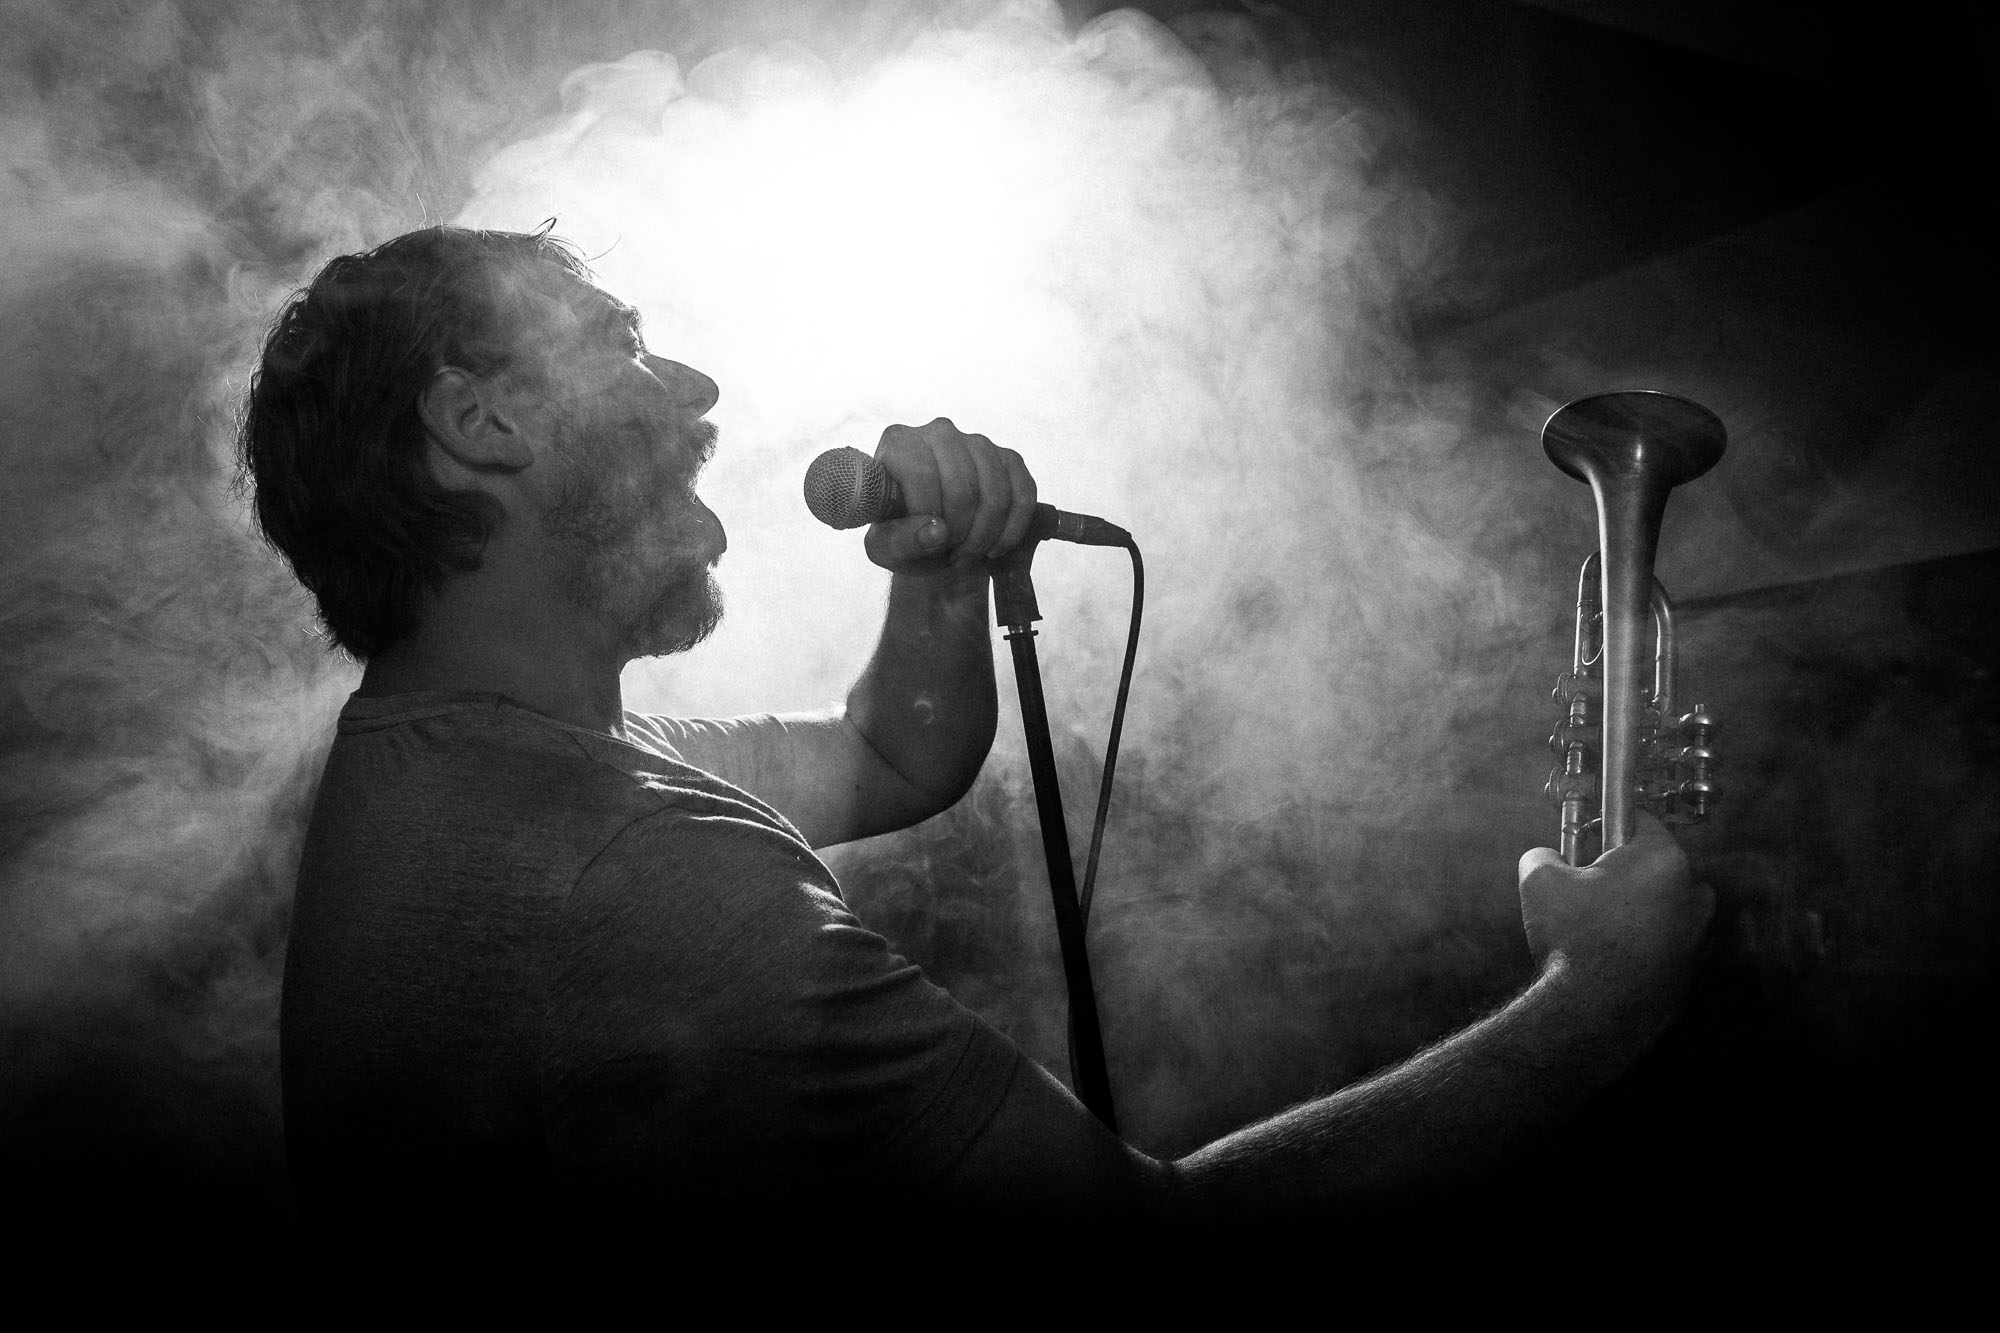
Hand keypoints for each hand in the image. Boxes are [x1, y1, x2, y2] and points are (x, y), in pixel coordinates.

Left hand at [862, 418, 1039, 574]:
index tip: (928, 544)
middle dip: (961, 533)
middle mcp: (939, 432)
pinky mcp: (1009, 458)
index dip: (929, 519)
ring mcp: (978, 442)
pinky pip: (1023, 493)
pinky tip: (996, 547)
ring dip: (986, 535)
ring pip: (996, 493)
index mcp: (899, 443)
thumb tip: (939, 531)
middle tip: (953, 555)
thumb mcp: (887, 548)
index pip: (922, 476)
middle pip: (962, 487)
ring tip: (969, 553)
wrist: (934, 539)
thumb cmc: (903, 538)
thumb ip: (902, 541)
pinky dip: (1013, 529)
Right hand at [1517, 812, 1712, 1020]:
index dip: (1607, 823)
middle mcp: (1693, 892)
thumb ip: (1544, 854)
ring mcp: (1700, 934)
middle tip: (1589, 884)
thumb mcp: (1539, 880)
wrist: (1596, 1013)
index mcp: (1663, 859)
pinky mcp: (1695, 969)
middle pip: (1657, 863)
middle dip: (1626, 869)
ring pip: (1667, 903)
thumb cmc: (1574, 939)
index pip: (1640, 820)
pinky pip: (1670, 940)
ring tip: (1602, 923)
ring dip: (1640, 906)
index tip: (1588, 834)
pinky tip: (1614, 952)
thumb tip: (1547, 855)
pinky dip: (1647, 940)